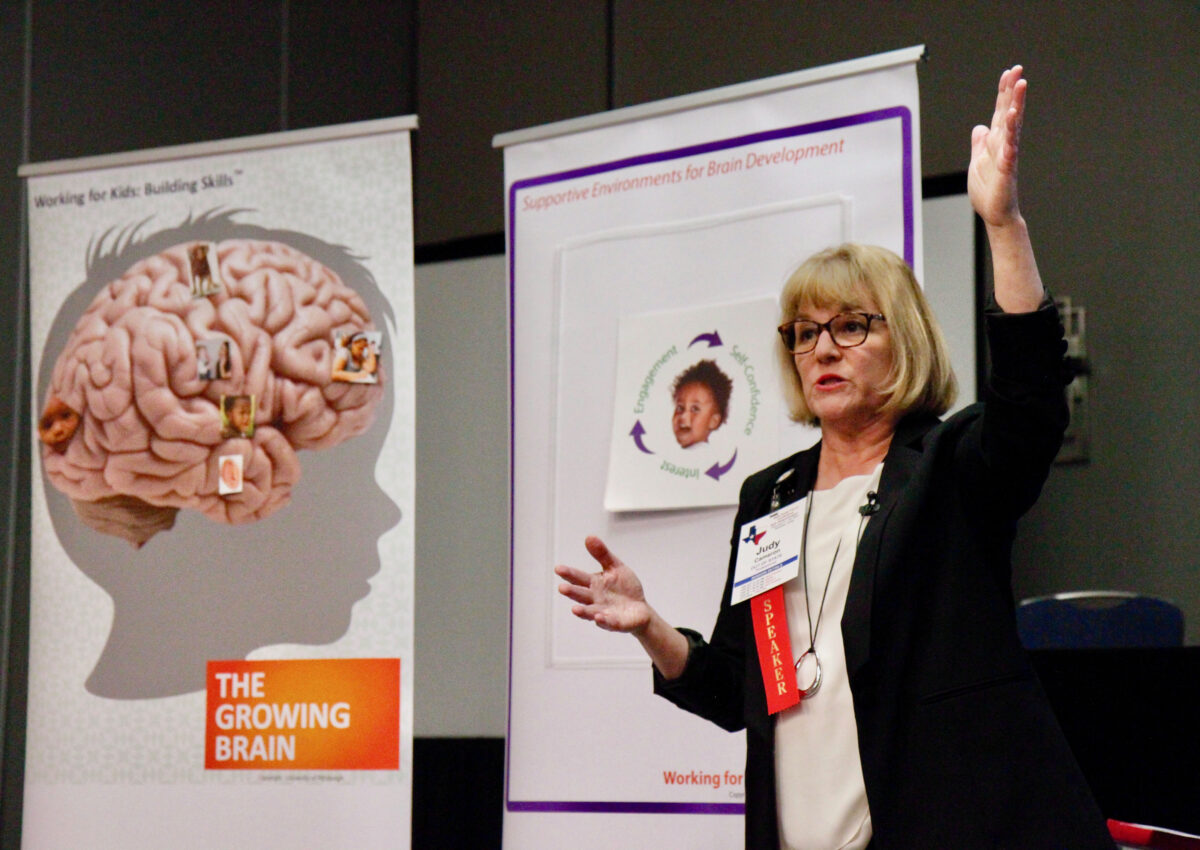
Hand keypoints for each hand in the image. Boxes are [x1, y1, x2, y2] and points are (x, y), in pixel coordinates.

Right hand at [555, 536, 651, 633]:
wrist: (639, 609)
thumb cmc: (624, 587)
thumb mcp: (616, 567)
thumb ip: (602, 554)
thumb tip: (589, 536)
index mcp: (594, 584)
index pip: (579, 578)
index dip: (569, 573)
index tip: (558, 568)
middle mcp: (594, 599)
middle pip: (581, 595)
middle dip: (572, 592)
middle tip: (562, 588)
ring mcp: (603, 612)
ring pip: (590, 612)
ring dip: (582, 611)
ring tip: (575, 610)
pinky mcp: (615, 623)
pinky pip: (608, 622)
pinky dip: (603, 621)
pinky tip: (598, 618)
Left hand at [969, 65, 1026, 227]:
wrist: (994, 213)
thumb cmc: (988, 190)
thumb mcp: (977, 162)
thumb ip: (979, 144)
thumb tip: (980, 127)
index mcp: (996, 142)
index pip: (1000, 112)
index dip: (1003, 93)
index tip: (1009, 72)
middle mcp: (1004, 145)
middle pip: (1008, 113)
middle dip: (1013, 92)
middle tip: (1018, 71)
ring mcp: (1007, 156)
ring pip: (1012, 127)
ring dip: (1015, 106)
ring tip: (1020, 87)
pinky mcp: (1007, 170)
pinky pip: (1009, 151)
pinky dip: (1010, 136)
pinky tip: (1011, 121)